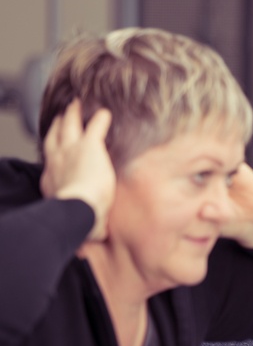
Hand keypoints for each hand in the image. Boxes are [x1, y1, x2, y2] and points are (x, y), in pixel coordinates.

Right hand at [40, 99, 114, 240]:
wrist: (78, 209)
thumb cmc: (78, 221)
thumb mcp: (79, 225)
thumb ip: (88, 230)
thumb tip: (94, 240)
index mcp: (53, 181)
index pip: (52, 162)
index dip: (54, 154)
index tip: (57, 149)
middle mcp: (57, 161)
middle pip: (55, 137)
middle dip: (58, 125)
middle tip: (62, 116)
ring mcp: (71, 151)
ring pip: (70, 126)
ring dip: (73, 115)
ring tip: (76, 105)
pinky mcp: (89, 146)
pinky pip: (96, 126)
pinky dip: (100, 118)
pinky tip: (106, 112)